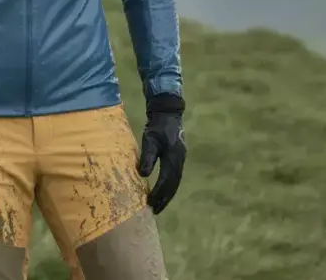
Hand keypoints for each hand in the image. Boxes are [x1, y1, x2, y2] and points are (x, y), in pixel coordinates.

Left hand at [138, 93, 186, 214]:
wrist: (168, 114)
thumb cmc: (157, 126)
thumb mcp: (150, 140)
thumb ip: (148, 157)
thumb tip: (143, 175)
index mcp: (173, 158)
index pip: (165, 181)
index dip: (158, 193)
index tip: (149, 203)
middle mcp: (180, 161)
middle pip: (173, 185)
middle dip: (164, 199)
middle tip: (155, 211)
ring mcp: (181, 160)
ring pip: (175, 183)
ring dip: (167, 195)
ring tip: (159, 206)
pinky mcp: (179, 158)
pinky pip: (175, 177)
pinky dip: (169, 187)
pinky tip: (163, 192)